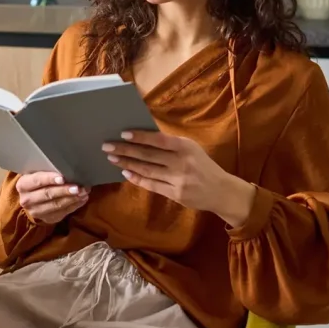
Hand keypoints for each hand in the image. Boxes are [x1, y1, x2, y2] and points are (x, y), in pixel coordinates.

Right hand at [15, 171, 88, 224]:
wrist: (32, 199)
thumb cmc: (37, 181)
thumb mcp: (36, 173)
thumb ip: (47, 171)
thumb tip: (67, 168)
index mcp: (23, 185)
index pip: (37, 181)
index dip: (50, 179)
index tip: (63, 178)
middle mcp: (27, 199)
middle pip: (48, 194)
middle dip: (64, 190)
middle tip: (78, 187)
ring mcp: (36, 211)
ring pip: (56, 205)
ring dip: (72, 199)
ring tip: (84, 192)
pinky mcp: (47, 219)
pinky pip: (63, 213)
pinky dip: (74, 205)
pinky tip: (82, 199)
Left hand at [102, 130, 255, 227]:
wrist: (221, 191)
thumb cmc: (202, 165)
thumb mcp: (191, 149)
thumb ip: (170, 144)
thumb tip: (142, 136)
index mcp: (185, 147)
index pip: (158, 140)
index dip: (140, 136)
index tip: (123, 133)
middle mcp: (182, 162)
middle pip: (148, 155)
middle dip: (125, 150)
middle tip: (107, 146)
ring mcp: (178, 180)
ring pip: (147, 170)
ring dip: (127, 164)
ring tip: (112, 158)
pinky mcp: (175, 194)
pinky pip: (151, 185)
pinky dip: (137, 178)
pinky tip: (125, 173)